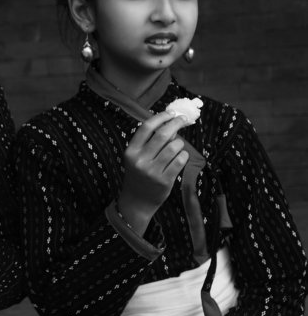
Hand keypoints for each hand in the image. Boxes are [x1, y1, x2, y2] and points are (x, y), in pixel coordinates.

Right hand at [117, 112, 189, 232]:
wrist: (137, 202)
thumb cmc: (138, 175)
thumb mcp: (136, 157)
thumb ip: (148, 142)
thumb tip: (170, 122)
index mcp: (131, 151)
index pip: (146, 127)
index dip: (161, 117)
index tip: (171, 113)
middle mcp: (140, 160)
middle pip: (162, 134)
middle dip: (176, 123)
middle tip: (183, 120)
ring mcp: (153, 171)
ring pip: (174, 147)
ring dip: (180, 143)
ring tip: (178, 146)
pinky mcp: (165, 181)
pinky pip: (180, 160)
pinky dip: (184, 155)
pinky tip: (181, 157)